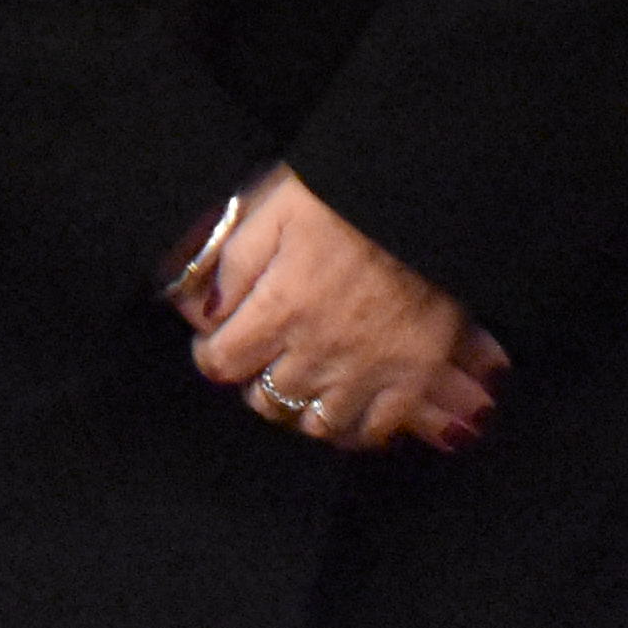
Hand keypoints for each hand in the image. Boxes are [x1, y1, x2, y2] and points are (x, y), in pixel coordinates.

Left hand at [185, 167, 502, 452]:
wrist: (428, 199)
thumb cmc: (346, 198)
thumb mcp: (273, 209)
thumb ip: (231, 262)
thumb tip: (199, 309)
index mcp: (281, 307)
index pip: (223, 363)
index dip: (212, 355)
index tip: (218, 343)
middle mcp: (320, 350)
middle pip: (267, 400)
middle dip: (256, 382)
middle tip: (263, 360)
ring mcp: (369, 369)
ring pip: (318, 424)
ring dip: (302, 408)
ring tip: (303, 384)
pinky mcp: (415, 376)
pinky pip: (375, 429)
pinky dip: (357, 428)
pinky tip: (348, 409)